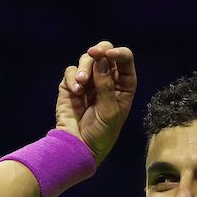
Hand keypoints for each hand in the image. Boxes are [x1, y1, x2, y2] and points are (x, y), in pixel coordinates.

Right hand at [55, 41, 135, 165]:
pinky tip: (76, 91)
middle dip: (100, 50)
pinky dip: (72, 77)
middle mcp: (107, 79)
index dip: (119, 53)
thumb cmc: (101, 133)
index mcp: (123, 85)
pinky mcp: (71, 85)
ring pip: (87, 59)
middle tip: (93, 54)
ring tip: (82, 83)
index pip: (125, 61)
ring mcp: (89, 81)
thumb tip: (101, 60)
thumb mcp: (109, 111)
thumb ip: (106, 85)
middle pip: (105, 52)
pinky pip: (71, 71)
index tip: (109, 54)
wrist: (79, 146)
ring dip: (85, 67)